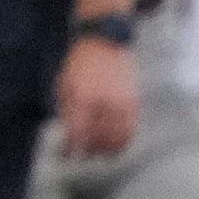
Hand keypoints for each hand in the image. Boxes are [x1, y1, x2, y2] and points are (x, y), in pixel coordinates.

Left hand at [54, 34, 139, 156]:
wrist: (105, 43)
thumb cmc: (80, 64)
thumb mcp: (64, 84)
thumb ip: (66, 110)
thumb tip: (69, 134)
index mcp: (83, 99)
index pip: (77, 134)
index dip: (70, 149)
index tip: (65, 155)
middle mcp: (104, 104)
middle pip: (97, 140)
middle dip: (87, 152)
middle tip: (80, 155)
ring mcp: (121, 104)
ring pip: (116, 139)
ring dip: (106, 150)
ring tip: (97, 154)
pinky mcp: (134, 103)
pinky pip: (131, 130)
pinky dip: (123, 142)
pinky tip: (115, 146)